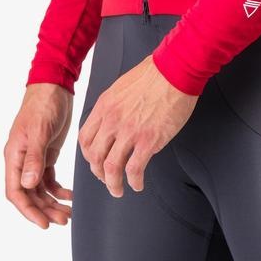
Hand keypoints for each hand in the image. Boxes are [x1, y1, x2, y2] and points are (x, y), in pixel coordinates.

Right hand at [4, 82, 74, 229]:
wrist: (54, 85)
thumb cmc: (43, 104)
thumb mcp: (39, 130)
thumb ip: (34, 157)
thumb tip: (27, 184)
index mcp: (14, 155)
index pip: (15, 191)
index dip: (28, 210)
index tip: (44, 223)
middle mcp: (21, 160)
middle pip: (29, 195)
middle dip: (44, 210)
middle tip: (64, 219)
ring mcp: (34, 158)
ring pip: (39, 190)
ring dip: (52, 203)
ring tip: (68, 213)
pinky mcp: (46, 154)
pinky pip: (49, 179)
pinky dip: (58, 190)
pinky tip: (70, 195)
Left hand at [78, 53, 196, 197]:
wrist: (174, 70)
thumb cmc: (154, 74)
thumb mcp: (122, 87)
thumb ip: (114, 107)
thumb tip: (113, 122)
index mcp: (104, 107)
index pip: (85, 139)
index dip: (89, 155)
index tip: (96, 161)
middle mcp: (112, 121)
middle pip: (95, 157)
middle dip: (98, 173)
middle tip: (106, 179)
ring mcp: (129, 132)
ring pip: (111, 168)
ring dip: (113, 184)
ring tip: (118, 190)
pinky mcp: (148, 140)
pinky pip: (134, 169)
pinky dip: (134, 181)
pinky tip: (138, 184)